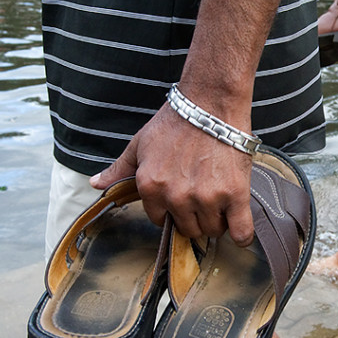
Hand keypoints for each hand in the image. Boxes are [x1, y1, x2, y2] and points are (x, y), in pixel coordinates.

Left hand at [89, 105, 255, 245]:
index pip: (160, 220)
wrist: (210, 103)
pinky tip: (239, 229)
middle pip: (188, 229)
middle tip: (204, 198)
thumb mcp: (140, 143)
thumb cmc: (176, 121)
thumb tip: (96, 184)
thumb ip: (119, 168)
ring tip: (221, 201)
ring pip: (212, 230)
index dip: (172, 211)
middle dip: (195, 218)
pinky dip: (241, 235)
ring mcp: (206, 197)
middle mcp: (176, 197)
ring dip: (217, 221)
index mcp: (150, 187)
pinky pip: (240, 232)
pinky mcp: (234, 194)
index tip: (182, 199)